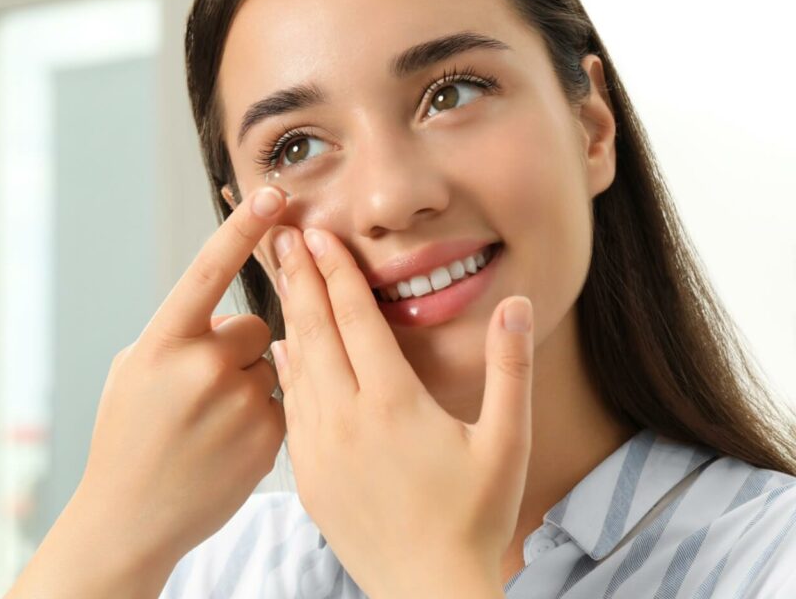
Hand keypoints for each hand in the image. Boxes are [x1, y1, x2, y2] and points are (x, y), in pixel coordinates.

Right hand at [7, 185, 290, 598]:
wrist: (132, 517)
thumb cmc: (127, 435)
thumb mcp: (133, 369)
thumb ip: (181, 332)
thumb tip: (232, 318)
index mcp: (164, 343)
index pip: (209, 271)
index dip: (243, 228)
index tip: (274, 194)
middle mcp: (204, 368)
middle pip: (252, 327)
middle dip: (235, 348)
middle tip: (201, 389)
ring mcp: (240, 404)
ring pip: (270, 366)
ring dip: (249, 383)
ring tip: (211, 424)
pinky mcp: (270, 438)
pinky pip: (283, 401)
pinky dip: (262, 415)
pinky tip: (228, 443)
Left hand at [269, 225, 532, 597]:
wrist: (426, 592)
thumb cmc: (474, 519)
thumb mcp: (505, 442)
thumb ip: (509, 368)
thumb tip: (517, 304)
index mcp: (394, 404)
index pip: (357, 319)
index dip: (336, 271)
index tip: (317, 234)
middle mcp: (348, 419)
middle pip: (316, 331)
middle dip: (300, 278)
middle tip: (282, 236)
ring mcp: (320, 448)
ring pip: (297, 366)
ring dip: (288, 316)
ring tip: (280, 277)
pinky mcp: (306, 475)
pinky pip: (291, 407)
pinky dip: (287, 369)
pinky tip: (283, 347)